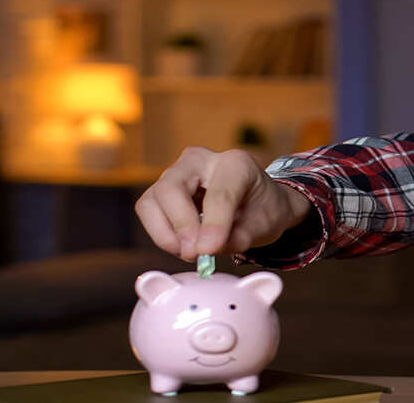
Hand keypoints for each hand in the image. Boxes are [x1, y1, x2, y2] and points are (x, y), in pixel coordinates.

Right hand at [135, 147, 311, 260]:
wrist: (258, 203)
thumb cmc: (262, 210)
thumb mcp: (265, 226)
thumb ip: (238, 237)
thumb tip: (205, 249)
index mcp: (235, 163)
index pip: (219, 193)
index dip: (213, 224)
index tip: (209, 250)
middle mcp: (201, 160)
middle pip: (172, 188)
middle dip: (181, 225)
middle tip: (196, 253)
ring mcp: (176, 172)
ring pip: (151, 201)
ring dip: (166, 233)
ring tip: (191, 252)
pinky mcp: (161, 189)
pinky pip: (148, 211)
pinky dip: (161, 234)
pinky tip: (184, 246)